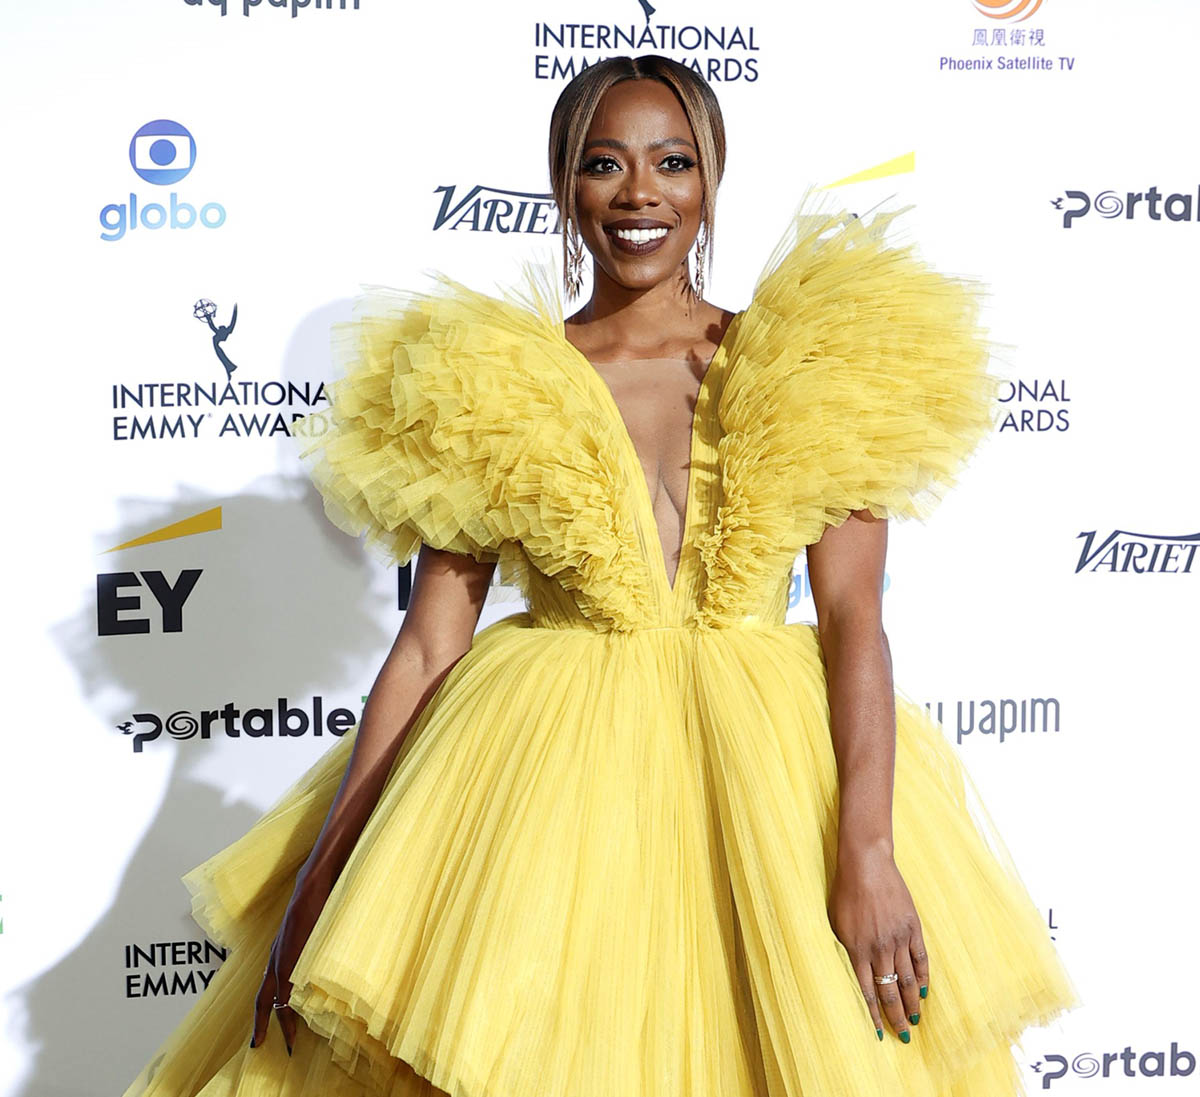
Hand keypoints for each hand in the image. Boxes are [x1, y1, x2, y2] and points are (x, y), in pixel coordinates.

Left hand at [250, 874, 330, 1053]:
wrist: (314, 886)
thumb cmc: (317, 904)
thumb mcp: (312, 930)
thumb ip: (311, 945)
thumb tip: (321, 959)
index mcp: (281, 952)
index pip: (270, 987)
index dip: (268, 1009)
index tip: (269, 1027)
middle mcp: (276, 958)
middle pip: (263, 999)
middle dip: (262, 1024)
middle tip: (258, 1046)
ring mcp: (281, 958)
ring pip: (273, 998)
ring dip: (279, 1022)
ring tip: (286, 1042)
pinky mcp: (289, 959)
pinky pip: (285, 991)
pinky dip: (287, 1010)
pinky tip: (292, 1022)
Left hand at [828, 843, 928, 1042]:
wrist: (866, 864)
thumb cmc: (845, 891)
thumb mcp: (836, 922)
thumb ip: (846, 948)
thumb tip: (851, 971)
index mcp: (856, 949)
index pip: (867, 992)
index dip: (874, 1015)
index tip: (880, 1034)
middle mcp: (878, 948)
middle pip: (889, 991)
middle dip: (896, 1016)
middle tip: (903, 1035)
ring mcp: (898, 938)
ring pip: (907, 979)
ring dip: (911, 1002)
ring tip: (915, 1020)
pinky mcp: (912, 927)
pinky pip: (920, 959)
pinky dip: (923, 978)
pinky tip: (923, 992)